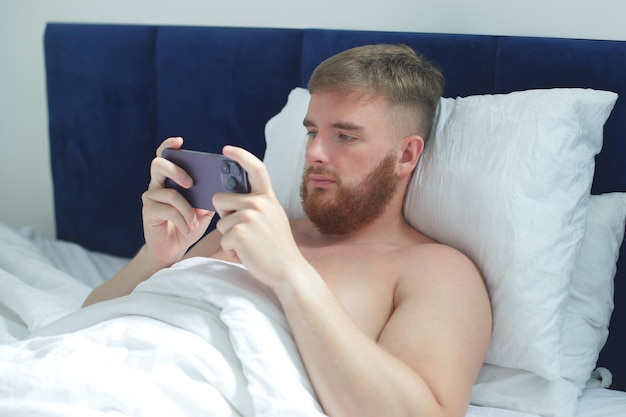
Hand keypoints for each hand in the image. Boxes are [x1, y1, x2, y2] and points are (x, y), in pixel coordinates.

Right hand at [141, 137, 214, 266]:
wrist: (172, 249)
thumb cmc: (188, 226)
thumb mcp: (203, 211)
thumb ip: (208, 197)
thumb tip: (221, 187)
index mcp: (170, 179)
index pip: (166, 156)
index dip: (169, 146)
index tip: (179, 141)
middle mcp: (157, 184)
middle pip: (159, 165)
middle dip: (177, 171)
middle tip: (191, 183)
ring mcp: (151, 197)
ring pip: (170, 193)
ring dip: (187, 209)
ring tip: (194, 221)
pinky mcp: (148, 210)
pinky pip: (168, 210)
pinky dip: (182, 220)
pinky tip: (187, 229)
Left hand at [213, 146, 305, 285]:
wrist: (288, 270)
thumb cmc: (277, 247)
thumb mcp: (273, 218)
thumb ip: (258, 205)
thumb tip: (233, 197)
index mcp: (268, 198)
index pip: (255, 168)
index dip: (240, 156)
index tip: (226, 150)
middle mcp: (259, 203)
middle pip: (220, 199)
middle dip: (224, 215)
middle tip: (243, 231)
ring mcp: (249, 217)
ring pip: (220, 222)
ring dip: (229, 236)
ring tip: (249, 245)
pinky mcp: (239, 233)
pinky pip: (222, 239)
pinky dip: (231, 250)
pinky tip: (247, 254)